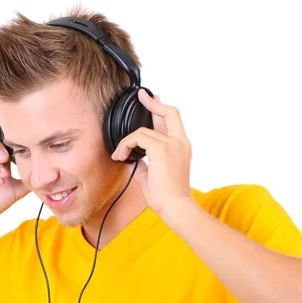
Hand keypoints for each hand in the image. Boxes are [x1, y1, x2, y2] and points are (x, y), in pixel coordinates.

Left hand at [111, 89, 192, 216]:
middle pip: (169, 113)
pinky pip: (138, 138)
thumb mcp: (154, 175)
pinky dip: (126, 145)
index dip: (161, 109)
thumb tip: (133, 158)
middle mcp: (180, 143)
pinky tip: (120, 155)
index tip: (153, 100)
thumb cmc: (167, 196)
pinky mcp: (162, 149)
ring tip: (120, 153)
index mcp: (181, 147)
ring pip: (144, 130)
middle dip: (153, 102)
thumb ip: (145, 163)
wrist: (176, 206)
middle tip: (141, 96)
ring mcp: (173, 145)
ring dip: (127, 141)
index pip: (173, 121)